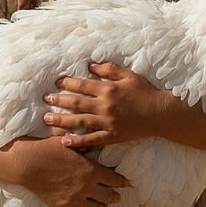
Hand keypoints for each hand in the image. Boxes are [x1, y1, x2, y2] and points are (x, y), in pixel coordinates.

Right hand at [6, 137, 130, 206]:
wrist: (27, 162)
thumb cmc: (47, 148)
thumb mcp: (69, 142)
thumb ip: (85, 144)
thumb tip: (96, 141)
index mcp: (91, 170)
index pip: (114, 179)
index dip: (122, 181)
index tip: (126, 183)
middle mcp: (86, 186)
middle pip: (109, 196)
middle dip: (115, 196)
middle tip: (116, 196)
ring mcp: (74, 199)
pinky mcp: (61, 206)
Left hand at [43, 62, 179, 148]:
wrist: (160, 114)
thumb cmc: (145, 92)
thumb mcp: (129, 75)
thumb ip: (110, 69)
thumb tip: (91, 65)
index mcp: (108, 89)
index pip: (82, 85)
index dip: (67, 83)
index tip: (57, 82)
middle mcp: (105, 106)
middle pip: (76, 103)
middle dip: (59, 100)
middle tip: (45, 99)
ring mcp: (107, 123)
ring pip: (79, 121)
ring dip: (61, 120)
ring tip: (47, 119)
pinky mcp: (111, 136)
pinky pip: (91, 139)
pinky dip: (77, 141)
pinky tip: (64, 141)